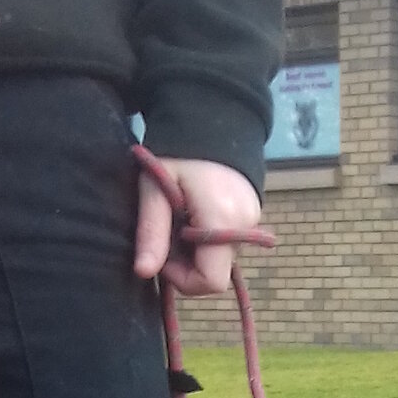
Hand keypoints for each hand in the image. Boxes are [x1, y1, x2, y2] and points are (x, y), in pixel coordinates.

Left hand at [133, 156, 261, 297]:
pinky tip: (194, 213)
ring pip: (221, 258)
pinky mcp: (253, 214)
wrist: (209, 116)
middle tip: (167, 233)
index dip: (184, 279)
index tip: (163, 257)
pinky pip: (228, 243)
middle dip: (188, 263)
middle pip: (216, 272)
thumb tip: (143, 272)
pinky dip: (208, 238)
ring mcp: (253, 220)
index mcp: (222, 220)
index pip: (211, 281)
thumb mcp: (155, 189)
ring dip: (197, 250)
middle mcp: (246, 226)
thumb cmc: (178, 150)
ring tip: (180, 218)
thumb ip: (152, 232)